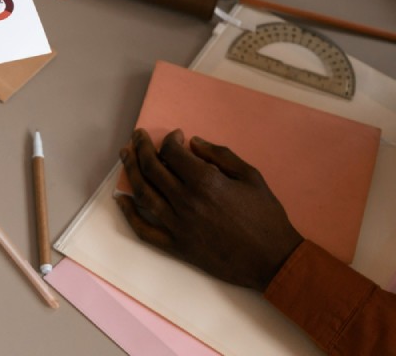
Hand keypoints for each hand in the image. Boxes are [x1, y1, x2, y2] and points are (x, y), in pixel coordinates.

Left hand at [117, 129, 304, 290]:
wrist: (274, 260)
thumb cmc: (266, 216)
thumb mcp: (251, 176)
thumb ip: (220, 155)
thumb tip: (193, 143)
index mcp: (205, 182)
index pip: (172, 153)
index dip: (170, 140)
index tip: (175, 136)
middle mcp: (186, 201)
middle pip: (152, 168)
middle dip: (142, 148)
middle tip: (138, 137)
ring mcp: (178, 225)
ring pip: (143, 193)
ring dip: (130, 171)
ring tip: (125, 155)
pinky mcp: (177, 246)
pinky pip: (145, 230)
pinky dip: (130, 214)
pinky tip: (121, 200)